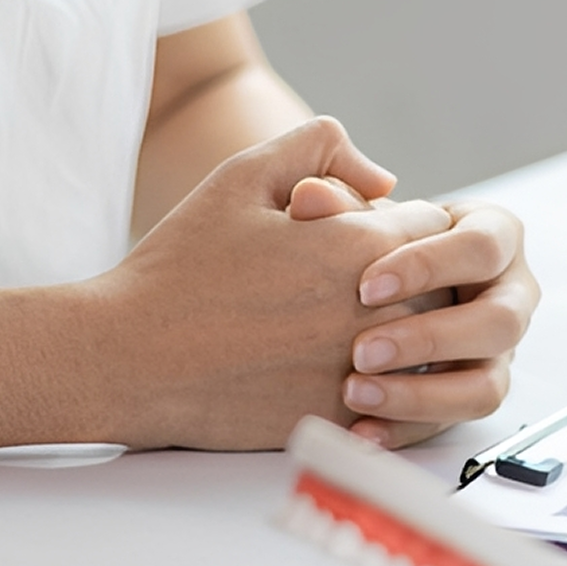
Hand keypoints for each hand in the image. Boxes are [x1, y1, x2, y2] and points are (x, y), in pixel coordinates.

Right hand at [93, 118, 454, 448]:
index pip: (432, 226)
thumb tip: (382, 176)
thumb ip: (321, 147)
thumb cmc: (181, 266)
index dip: (397, 223)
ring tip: (344, 321)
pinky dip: (381, 381)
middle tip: (355, 277)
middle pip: (440, 285)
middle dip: (408, 275)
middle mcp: (374, 312)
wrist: (127, 358)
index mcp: (360, 247)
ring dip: (402, 330)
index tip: (361, 231)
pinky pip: (397, 398)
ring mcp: (362, 372)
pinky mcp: (342, 418)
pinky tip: (334, 365)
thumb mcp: (243, 176)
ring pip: (425, 345)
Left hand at [311, 197, 538, 447]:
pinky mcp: (476, 393)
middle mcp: (512, 294)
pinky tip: (358, 430)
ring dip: (422, 395)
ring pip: (487, 386)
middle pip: (499, 322)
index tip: (365, 287)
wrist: (383, 279)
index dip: (427, 266)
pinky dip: (404, 429)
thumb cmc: (381, 235)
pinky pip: (453, 423)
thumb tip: (309, 199)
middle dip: (429, 339)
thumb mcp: (364, 211)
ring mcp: (500, 351)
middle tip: (361, 350)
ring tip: (356, 393)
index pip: (482, 248)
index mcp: (498, 235)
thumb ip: (338, 202)